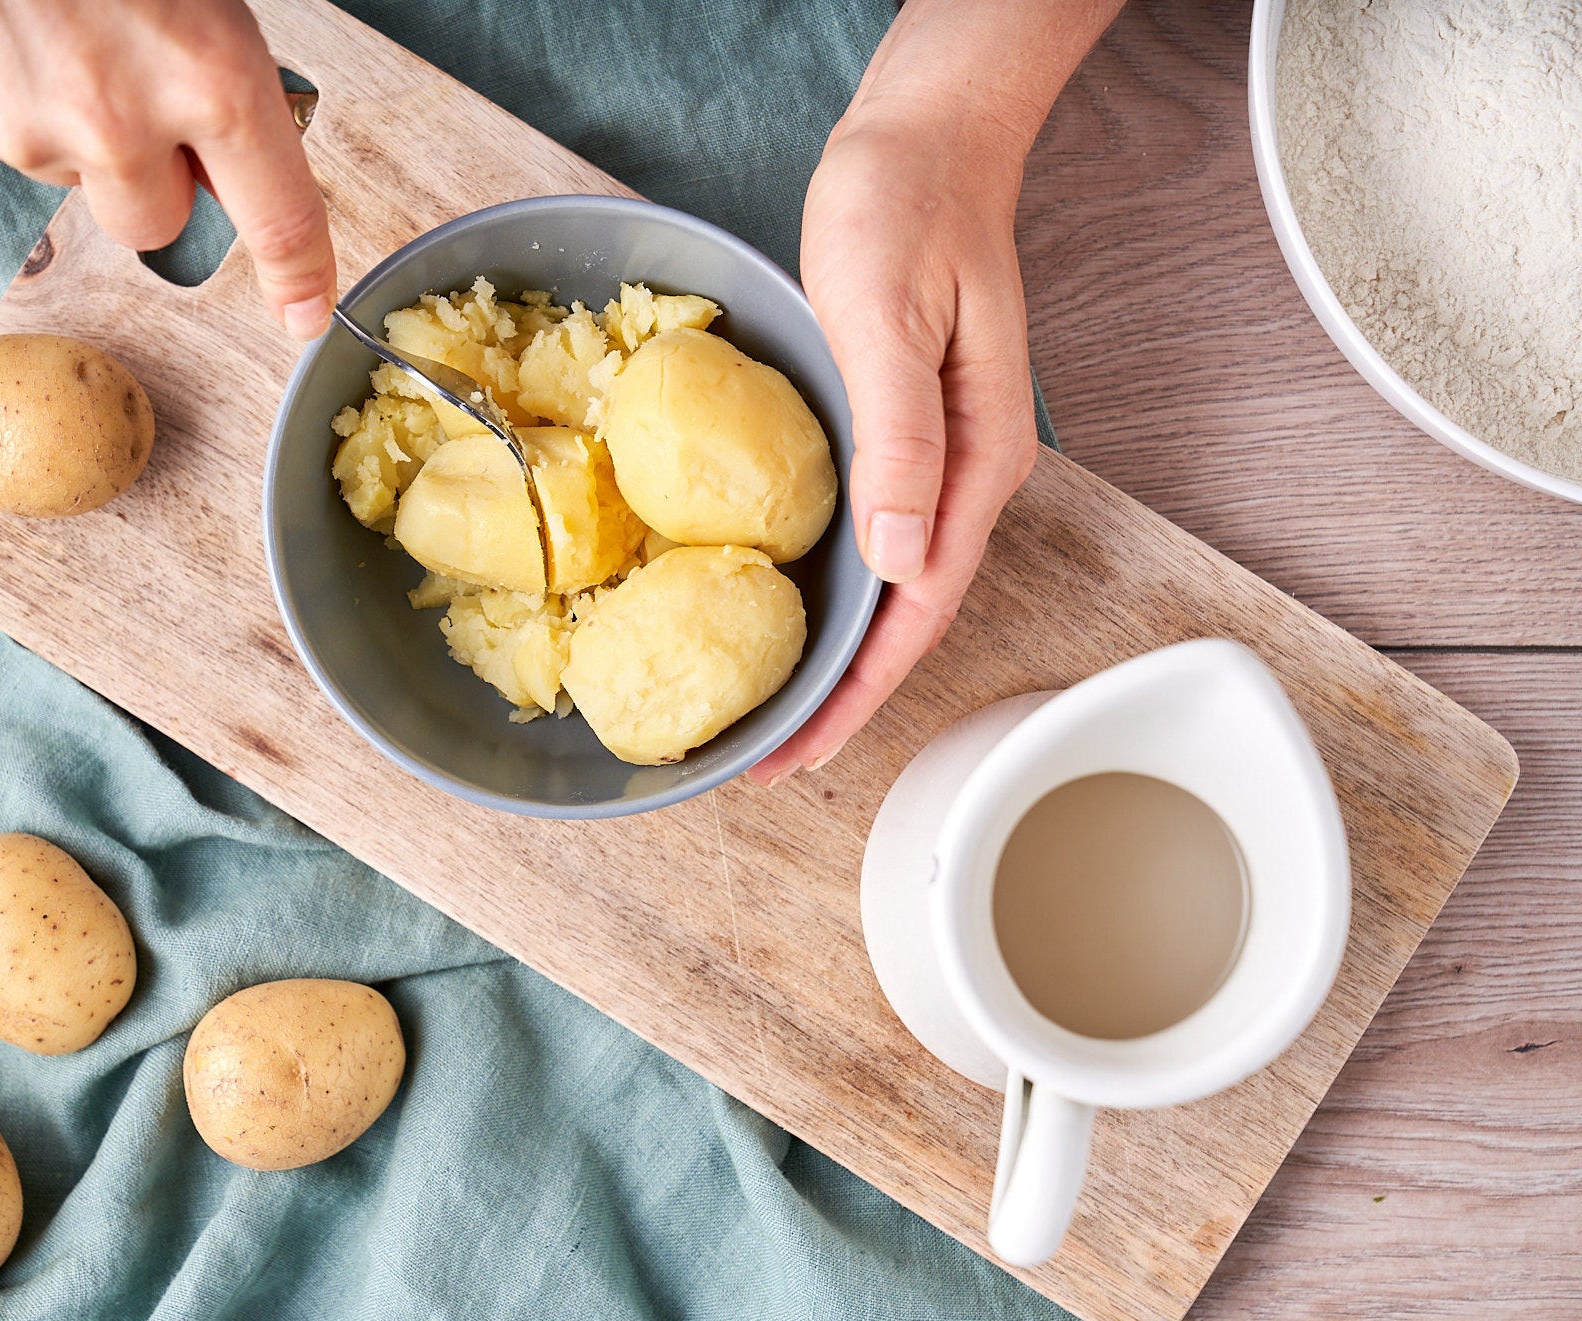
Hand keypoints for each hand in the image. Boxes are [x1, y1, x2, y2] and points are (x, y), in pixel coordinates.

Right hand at [0, 0, 335, 338]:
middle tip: (134, 93)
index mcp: (209, 78)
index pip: (277, 219)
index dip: (300, 277)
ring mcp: (27, 132)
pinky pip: (4, 145)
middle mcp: (120, 124)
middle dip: (154, 179)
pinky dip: (12, 103)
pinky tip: (7, 36)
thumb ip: (222, 80)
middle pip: (156, 226)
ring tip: (58, 35)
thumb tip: (228, 152)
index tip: (306, 315)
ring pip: (77, 183)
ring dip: (78, 133)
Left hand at [747, 110, 1037, 783]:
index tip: (803, 752)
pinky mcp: (903, 431)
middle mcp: (964, 474)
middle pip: (905, 615)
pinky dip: (828, 586)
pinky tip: (785, 604)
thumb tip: (900, 561)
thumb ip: (901, 441)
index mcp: (975, 460)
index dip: (859, 692)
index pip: (920, 609)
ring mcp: (937, 455)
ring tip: (769, 708)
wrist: (926, 138)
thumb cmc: (906, 209)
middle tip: (769, 759)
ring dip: (832, 651)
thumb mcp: (888, 321)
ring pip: (886, 584)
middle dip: (841, 696)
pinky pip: (869, 534)